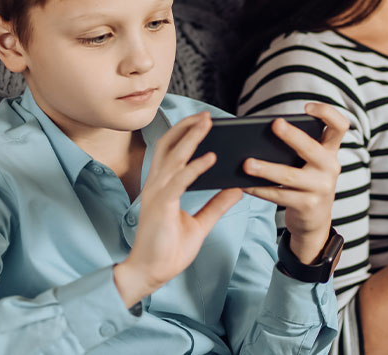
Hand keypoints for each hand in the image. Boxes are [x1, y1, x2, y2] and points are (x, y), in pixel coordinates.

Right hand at [115, 112, 242, 306]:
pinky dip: (196, 167)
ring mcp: (157, 194)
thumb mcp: (200, 224)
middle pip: (169, 145)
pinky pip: (180, 180)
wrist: (152, 273)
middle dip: (187, 127)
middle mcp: (157, 185)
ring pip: (174, 157)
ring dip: (192, 137)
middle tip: (207, 115)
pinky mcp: (162, 206)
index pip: (171, 152)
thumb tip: (236, 188)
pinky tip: (211, 157)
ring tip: (208, 123)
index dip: (184, 134)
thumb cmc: (169, 249)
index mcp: (164, 187)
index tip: (203, 122)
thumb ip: (216, 205)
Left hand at [242, 103, 347, 263]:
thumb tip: (262, 135)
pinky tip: (244, 184)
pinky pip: (278, 195)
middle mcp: (330, 167)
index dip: (327, 113)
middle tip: (274, 124)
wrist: (314, 220)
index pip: (340, 126)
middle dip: (293, 135)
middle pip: (312, 148)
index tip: (307, 108)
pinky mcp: (307, 205)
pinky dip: (259, 189)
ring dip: (266, 169)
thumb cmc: (306, 182)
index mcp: (330, 151)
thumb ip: (299, 147)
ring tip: (246, 163)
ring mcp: (321, 188)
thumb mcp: (311, 163)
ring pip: (290, 175)